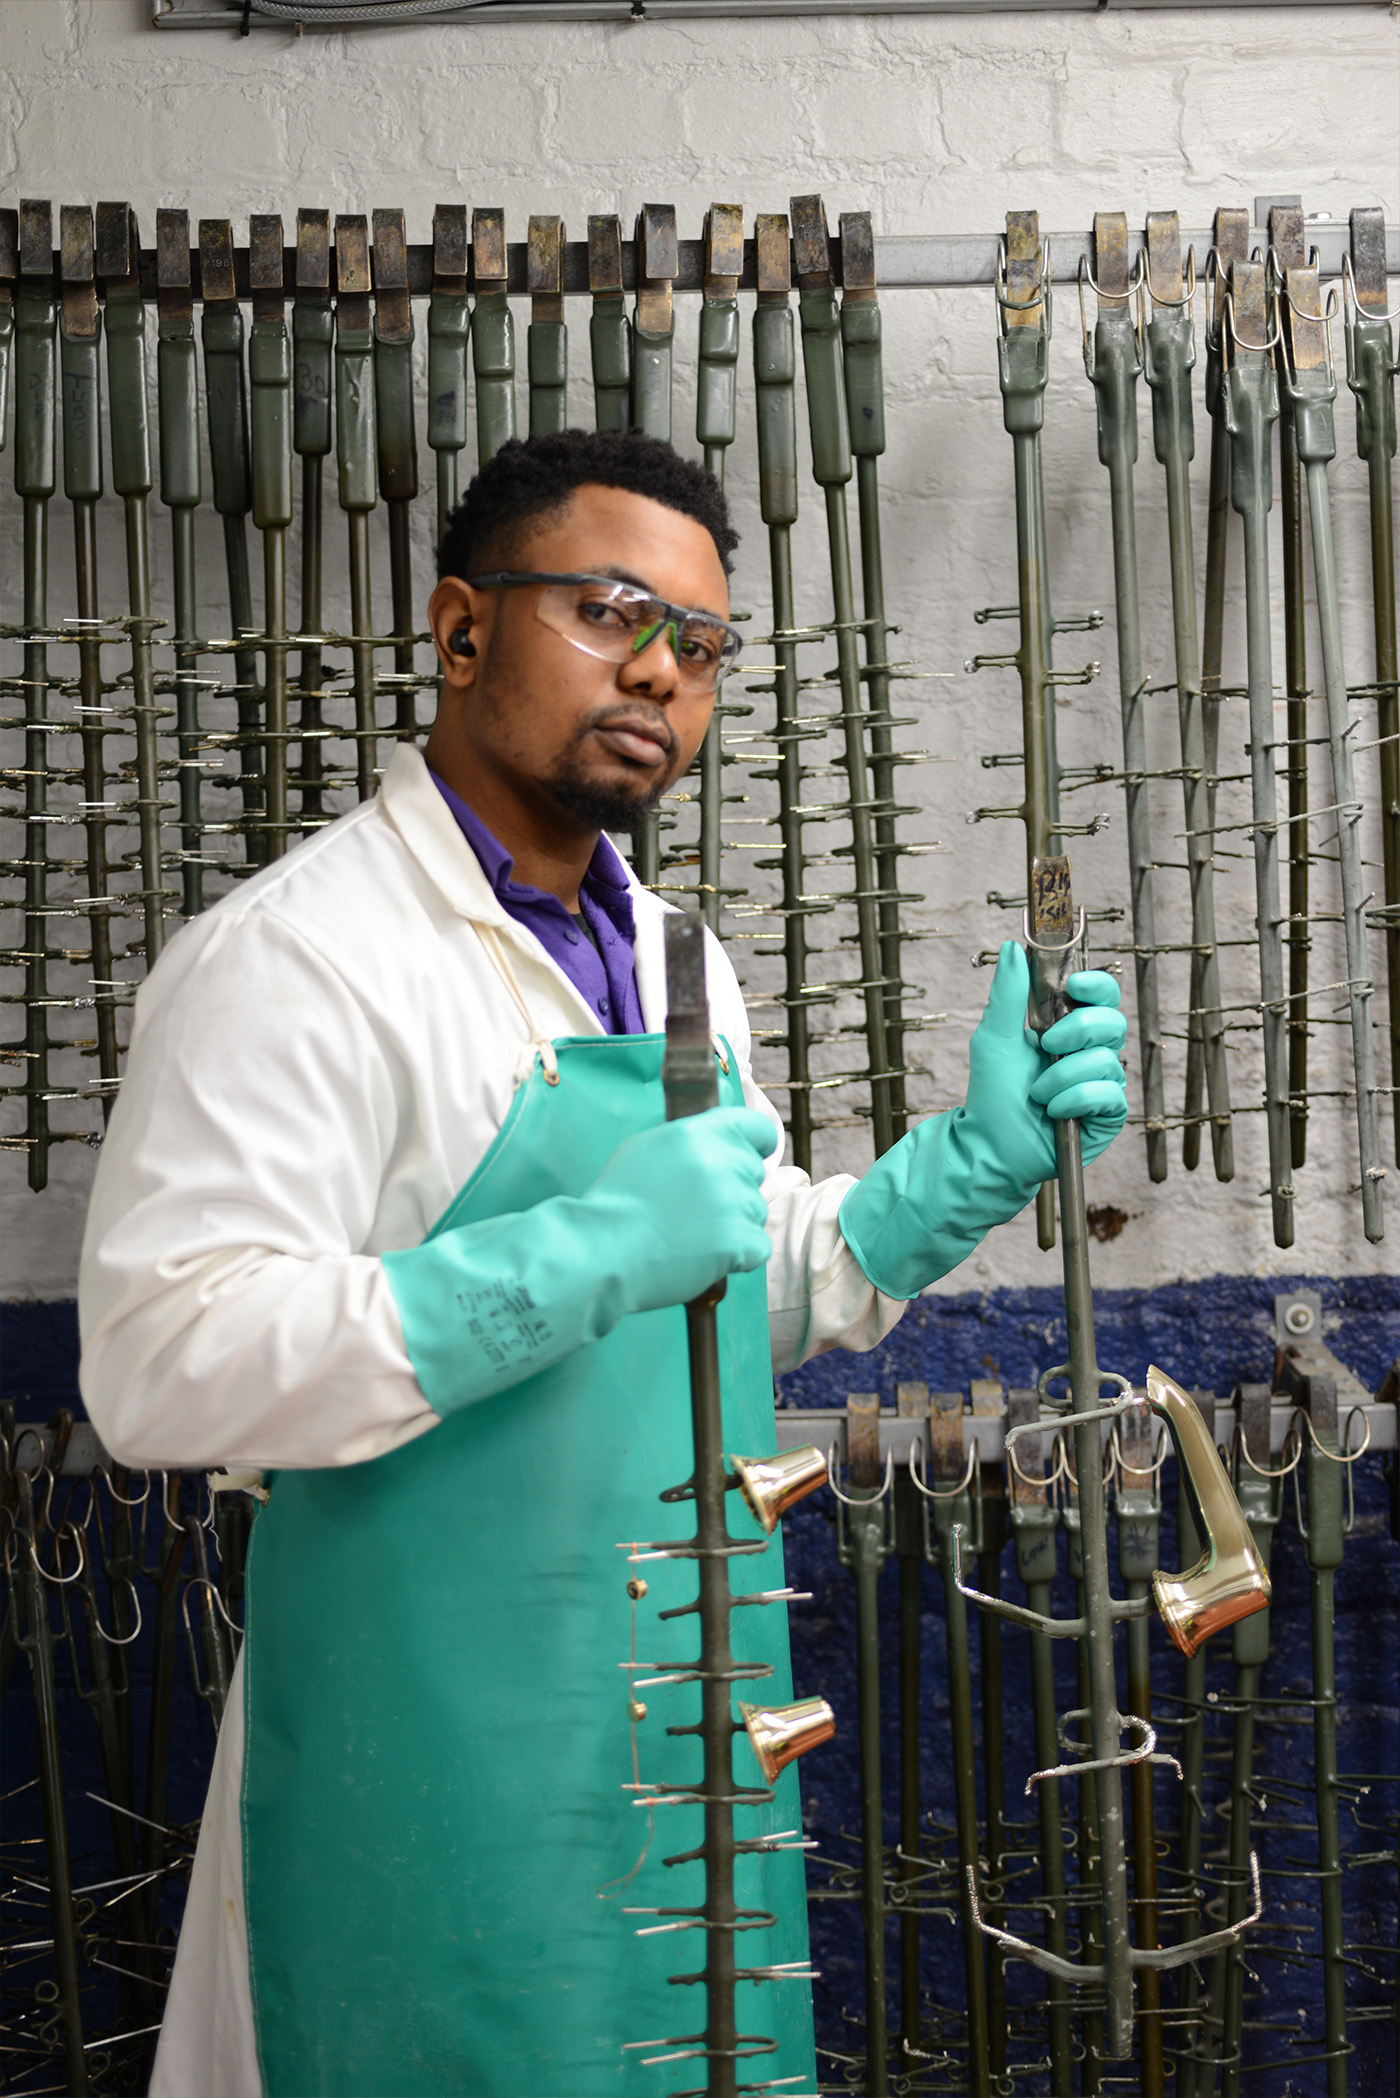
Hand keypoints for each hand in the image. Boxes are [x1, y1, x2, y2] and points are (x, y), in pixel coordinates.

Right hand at [585, 1106, 777, 1314]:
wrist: (605, 1249)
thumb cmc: (618, 1201)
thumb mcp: (646, 1148)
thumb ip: (690, 1139)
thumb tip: (714, 1143)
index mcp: (701, 1133)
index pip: (758, 1126)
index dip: (756, 1142)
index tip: (752, 1153)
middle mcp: (724, 1162)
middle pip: (754, 1173)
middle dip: (733, 1189)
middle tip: (695, 1207)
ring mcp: (736, 1202)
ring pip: (755, 1211)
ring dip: (733, 1224)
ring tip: (691, 1233)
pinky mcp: (741, 1241)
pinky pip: (757, 1246)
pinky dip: (738, 1255)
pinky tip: (704, 1254)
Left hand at [965, 943, 1127, 1188]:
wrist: (989, 1145)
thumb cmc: (992, 1093)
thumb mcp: (994, 1038)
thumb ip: (1007, 994)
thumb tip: (1013, 949)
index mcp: (1069, 1028)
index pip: (1102, 996)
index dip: (1097, 986)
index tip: (1075, 986)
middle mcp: (1091, 1053)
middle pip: (1113, 1022)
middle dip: (1077, 1031)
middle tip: (1045, 1044)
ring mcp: (1102, 1084)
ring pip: (1106, 1061)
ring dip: (1062, 1076)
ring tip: (1037, 1093)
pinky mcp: (1107, 1115)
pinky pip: (1108, 1095)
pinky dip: (1074, 1100)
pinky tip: (1054, 1111)